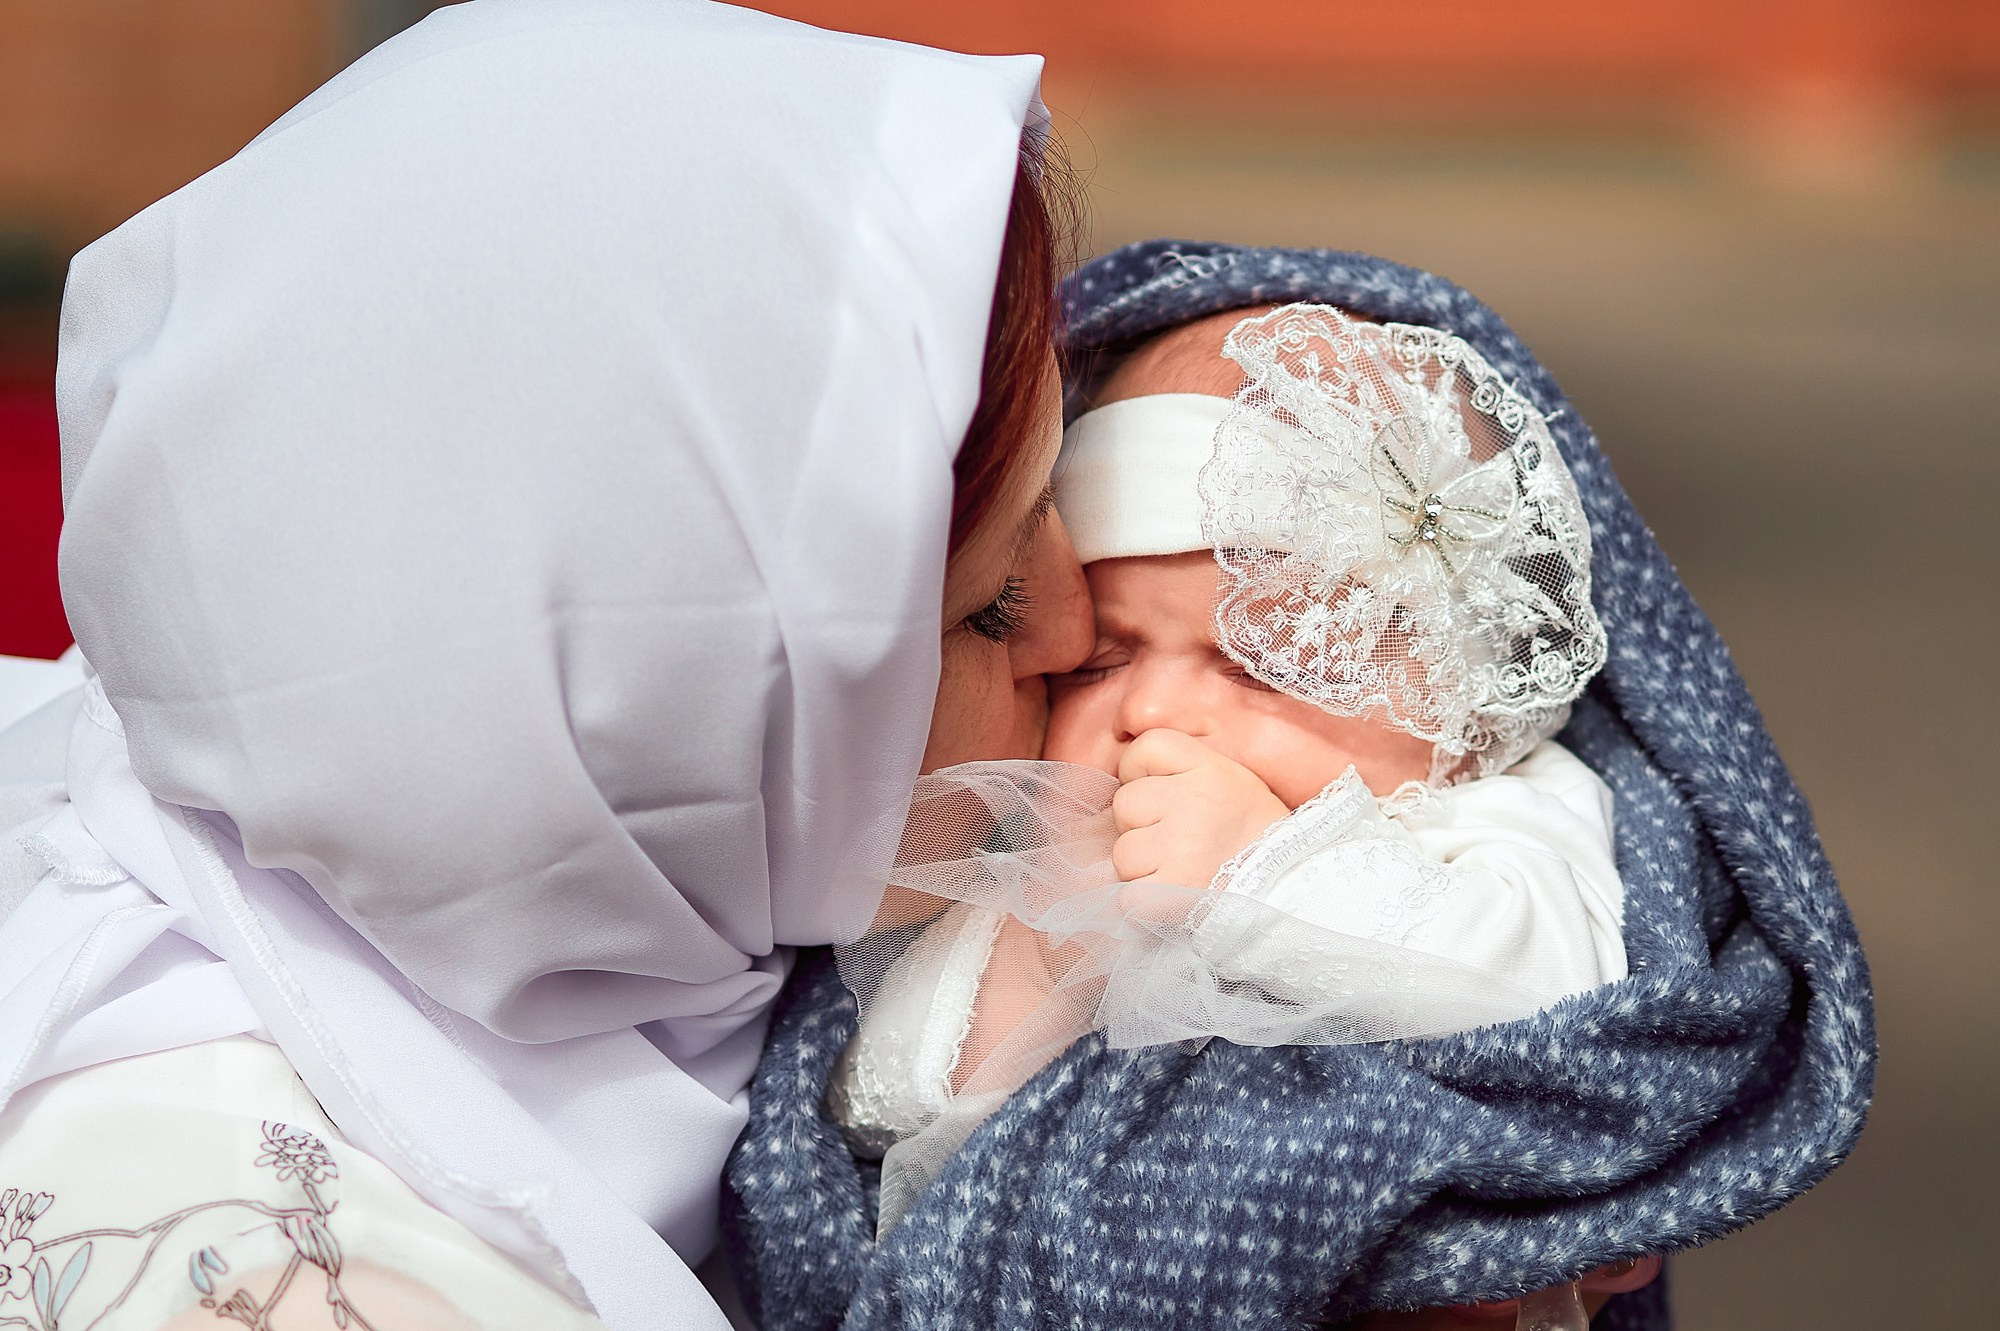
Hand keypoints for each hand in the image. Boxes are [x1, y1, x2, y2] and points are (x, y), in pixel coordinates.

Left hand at [1111, 728, 1288, 888]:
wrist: (1288, 892)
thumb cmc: (1256, 836)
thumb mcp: (1233, 781)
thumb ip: (1184, 768)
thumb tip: (1127, 771)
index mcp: (1211, 770)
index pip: (1146, 747)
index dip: (1140, 770)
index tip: (1161, 794)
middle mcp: (1193, 802)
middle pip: (1125, 803)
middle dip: (1141, 825)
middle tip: (1178, 841)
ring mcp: (1180, 848)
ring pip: (1123, 852)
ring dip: (1143, 868)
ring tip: (1181, 870)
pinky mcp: (1170, 893)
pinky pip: (1129, 895)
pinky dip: (1145, 902)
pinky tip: (1174, 897)